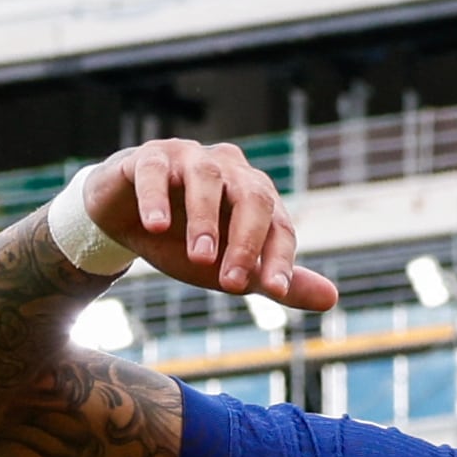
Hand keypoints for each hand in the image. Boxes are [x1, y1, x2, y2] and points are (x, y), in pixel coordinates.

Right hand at [70, 142, 338, 311]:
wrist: (124, 219)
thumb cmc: (183, 241)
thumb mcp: (229, 267)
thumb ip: (273, 279)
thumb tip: (332, 299)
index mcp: (255, 195)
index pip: (279, 225)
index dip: (279, 258)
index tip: (275, 291)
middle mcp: (229, 169)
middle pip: (252, 197)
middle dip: (246, 241)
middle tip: (232, 283)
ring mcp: (188, 157)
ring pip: (207, 179)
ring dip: (205, 220)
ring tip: (198, 259)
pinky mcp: (148, 157)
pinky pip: (155, 171)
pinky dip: (157, 197)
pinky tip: (156, 225)